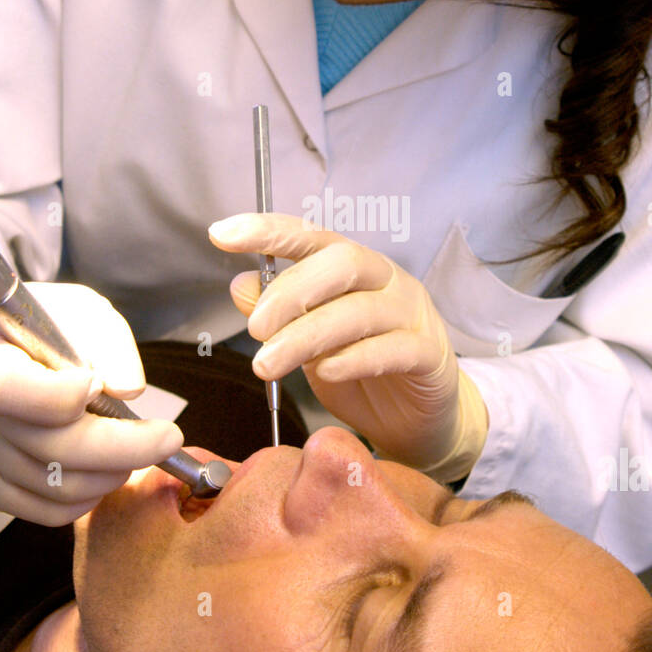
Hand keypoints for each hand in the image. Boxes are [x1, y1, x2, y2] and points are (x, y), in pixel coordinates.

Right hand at [0, 283, 183, 524]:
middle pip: (50, 450)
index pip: (10, 392)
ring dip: (111, 474)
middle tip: (166, 439)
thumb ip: (107, 345)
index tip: (102, 386)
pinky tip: (106, 470)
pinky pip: (46, 511)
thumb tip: (129, 389)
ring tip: (135, 449)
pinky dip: (88, 497)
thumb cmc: (44, 330)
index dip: (61, 397)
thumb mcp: (81, 313)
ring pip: (54, 489)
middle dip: (123, 448)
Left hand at [208, 213, 487, 479]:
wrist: (418, 420)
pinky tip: (325, 371)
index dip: (269, 231)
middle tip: (255, 329)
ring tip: (268, 364)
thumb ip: (280, 315)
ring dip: (306, 335)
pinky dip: (355, 358)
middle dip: (289, 292)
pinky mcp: (429, 354)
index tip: (222, 234)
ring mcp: (412, 315)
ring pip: (360, 310)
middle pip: (341, 263)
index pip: (312, 236)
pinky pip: (393, 349)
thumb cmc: (362, 373)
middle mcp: (385, 281)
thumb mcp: (309, 344)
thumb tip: (239, 284)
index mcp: (354, 269)